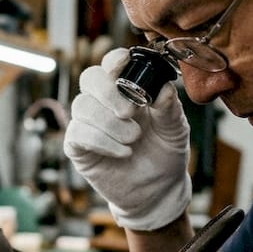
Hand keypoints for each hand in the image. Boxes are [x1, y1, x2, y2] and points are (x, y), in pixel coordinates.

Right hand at [66, 47, 191, 230]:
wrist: (157, 191)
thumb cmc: (164, 153)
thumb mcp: (175, 128)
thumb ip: (169, 107)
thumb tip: (164, 87)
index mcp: (127, 89)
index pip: (111, 63)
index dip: (113, 60)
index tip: (122, 66)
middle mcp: (104, 102)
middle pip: (89, 78)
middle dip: (108, 92)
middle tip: (130, 112)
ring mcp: (88, 124)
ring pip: (81, 106)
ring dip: (109, 122)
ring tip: (133, 139)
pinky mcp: (79, 147)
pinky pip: (77, 133)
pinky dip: (101, 141)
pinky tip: (123, 152)